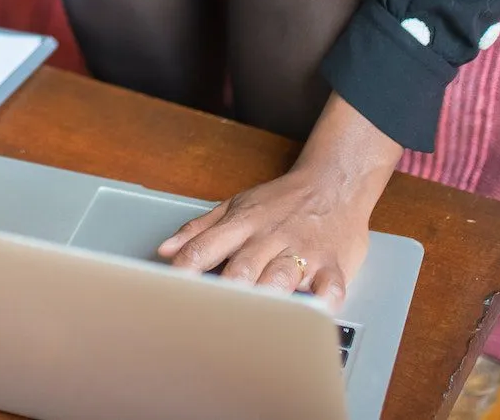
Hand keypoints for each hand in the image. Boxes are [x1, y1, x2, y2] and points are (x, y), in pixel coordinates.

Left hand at [157, 93, 401, 309]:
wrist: (334, 182)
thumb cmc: (283, 200)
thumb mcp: (236, 205)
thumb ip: (199, 229)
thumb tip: (165, 250)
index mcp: (243, 224)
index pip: (205, 247)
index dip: (184, 269)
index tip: (169, 290)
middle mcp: (270, 238)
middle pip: (242, 267)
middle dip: (224, 290)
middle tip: (207, 313)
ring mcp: (303, 252)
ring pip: (281, 277)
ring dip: (266, 296)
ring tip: (253, 317)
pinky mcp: (333, 266)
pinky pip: (330, 288)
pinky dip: (322, 303)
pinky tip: (313, 313)